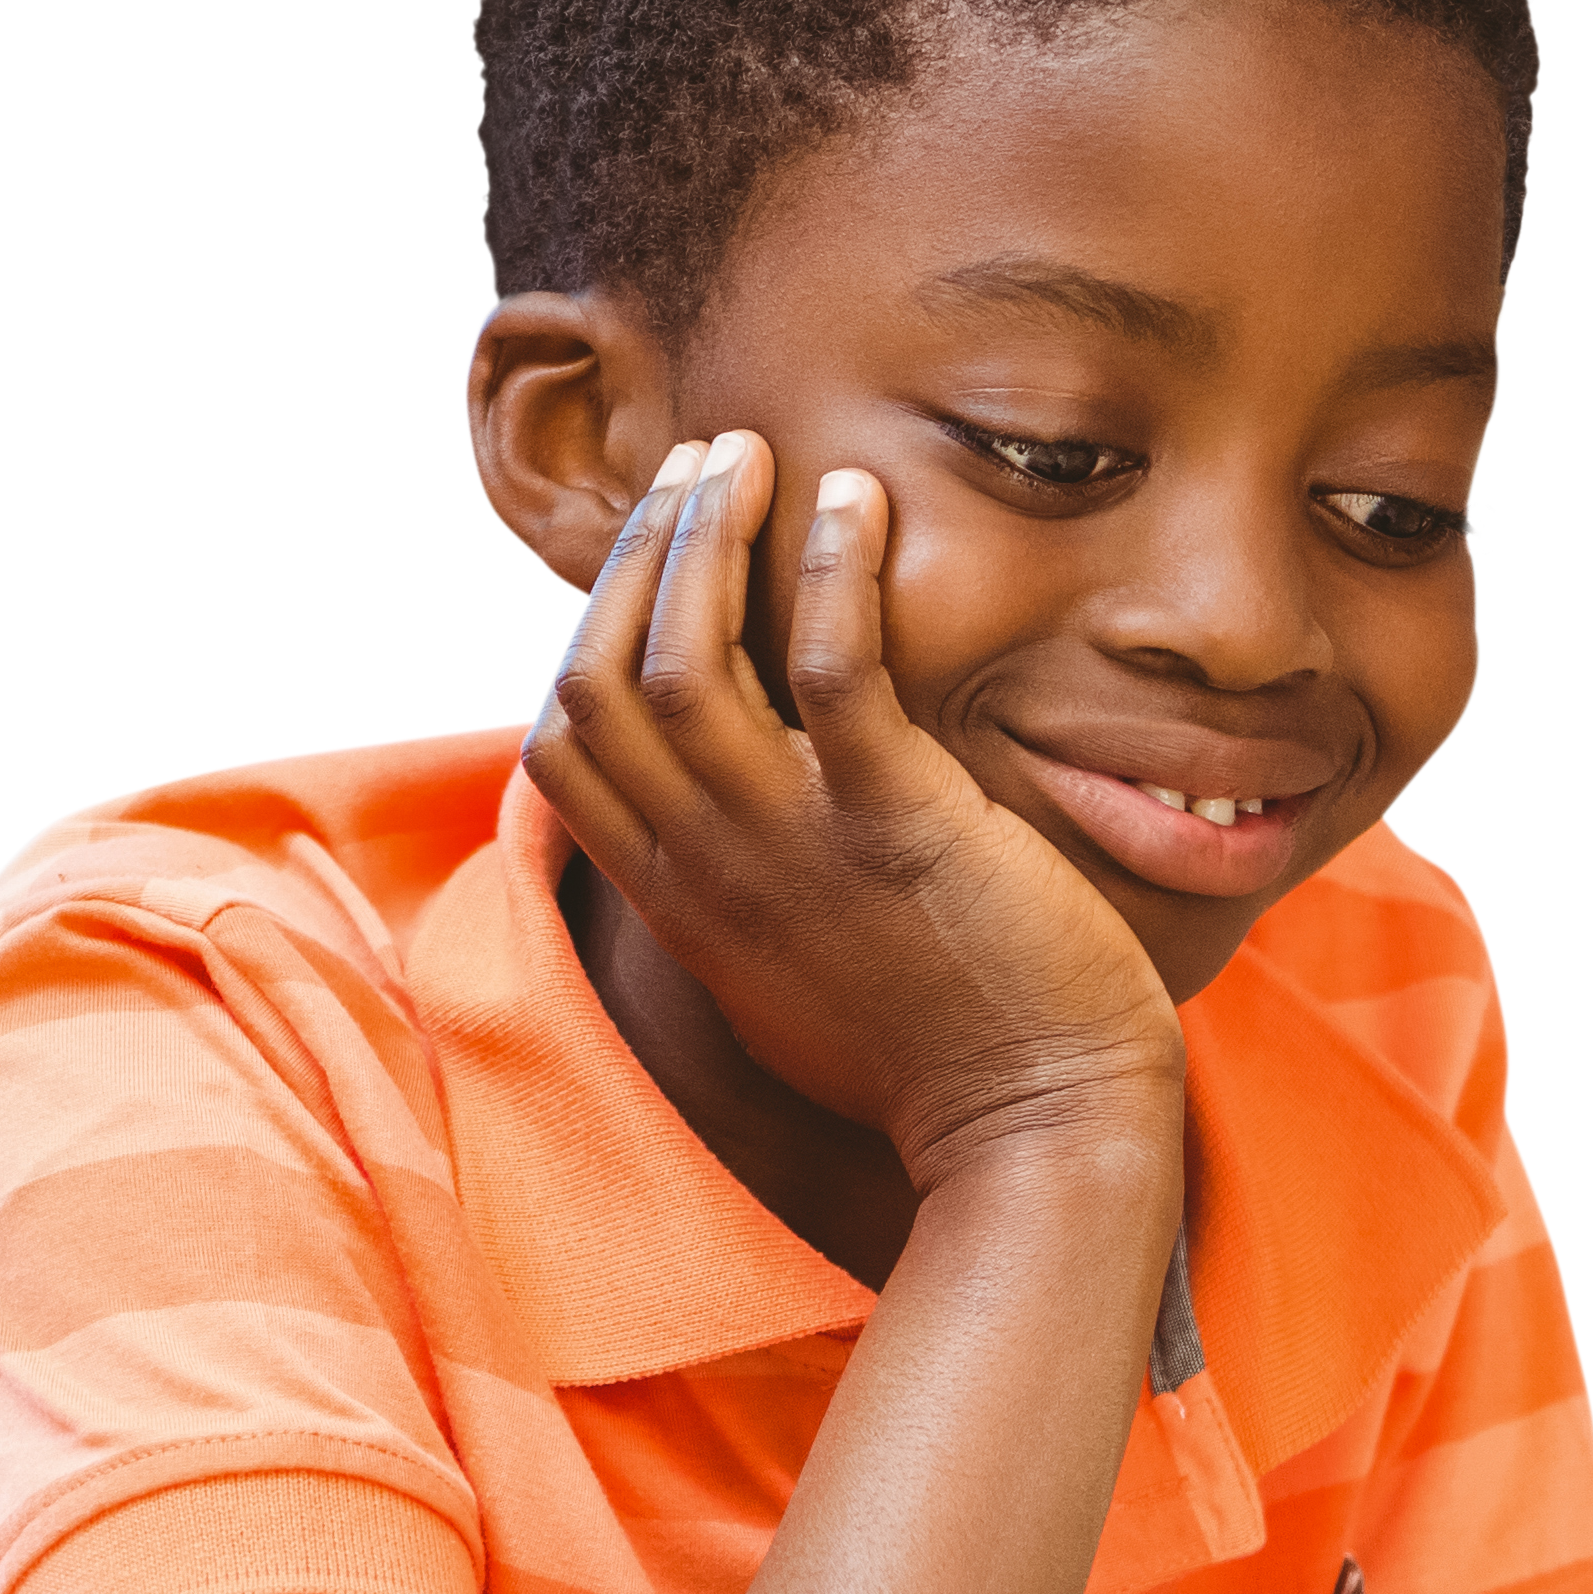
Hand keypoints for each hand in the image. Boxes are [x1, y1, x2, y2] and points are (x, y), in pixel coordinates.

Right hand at [524, 433, 1184, 1190]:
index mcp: (678, 899)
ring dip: (707, 539)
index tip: (654, 552)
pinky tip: (857, 502)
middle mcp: (708, 868)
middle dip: (641, 552)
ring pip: (686, 661)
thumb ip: (732, 886)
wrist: (1032, 1135)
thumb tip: (723, 807)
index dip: (589, 626)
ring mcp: (793, 849)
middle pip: (602, 678)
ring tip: (750, 458)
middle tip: (700, 465)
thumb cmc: (926, 1050)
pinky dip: (836, 570)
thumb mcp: (781, 971)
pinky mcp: (897, 829)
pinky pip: (836, 671)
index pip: (560, 740)